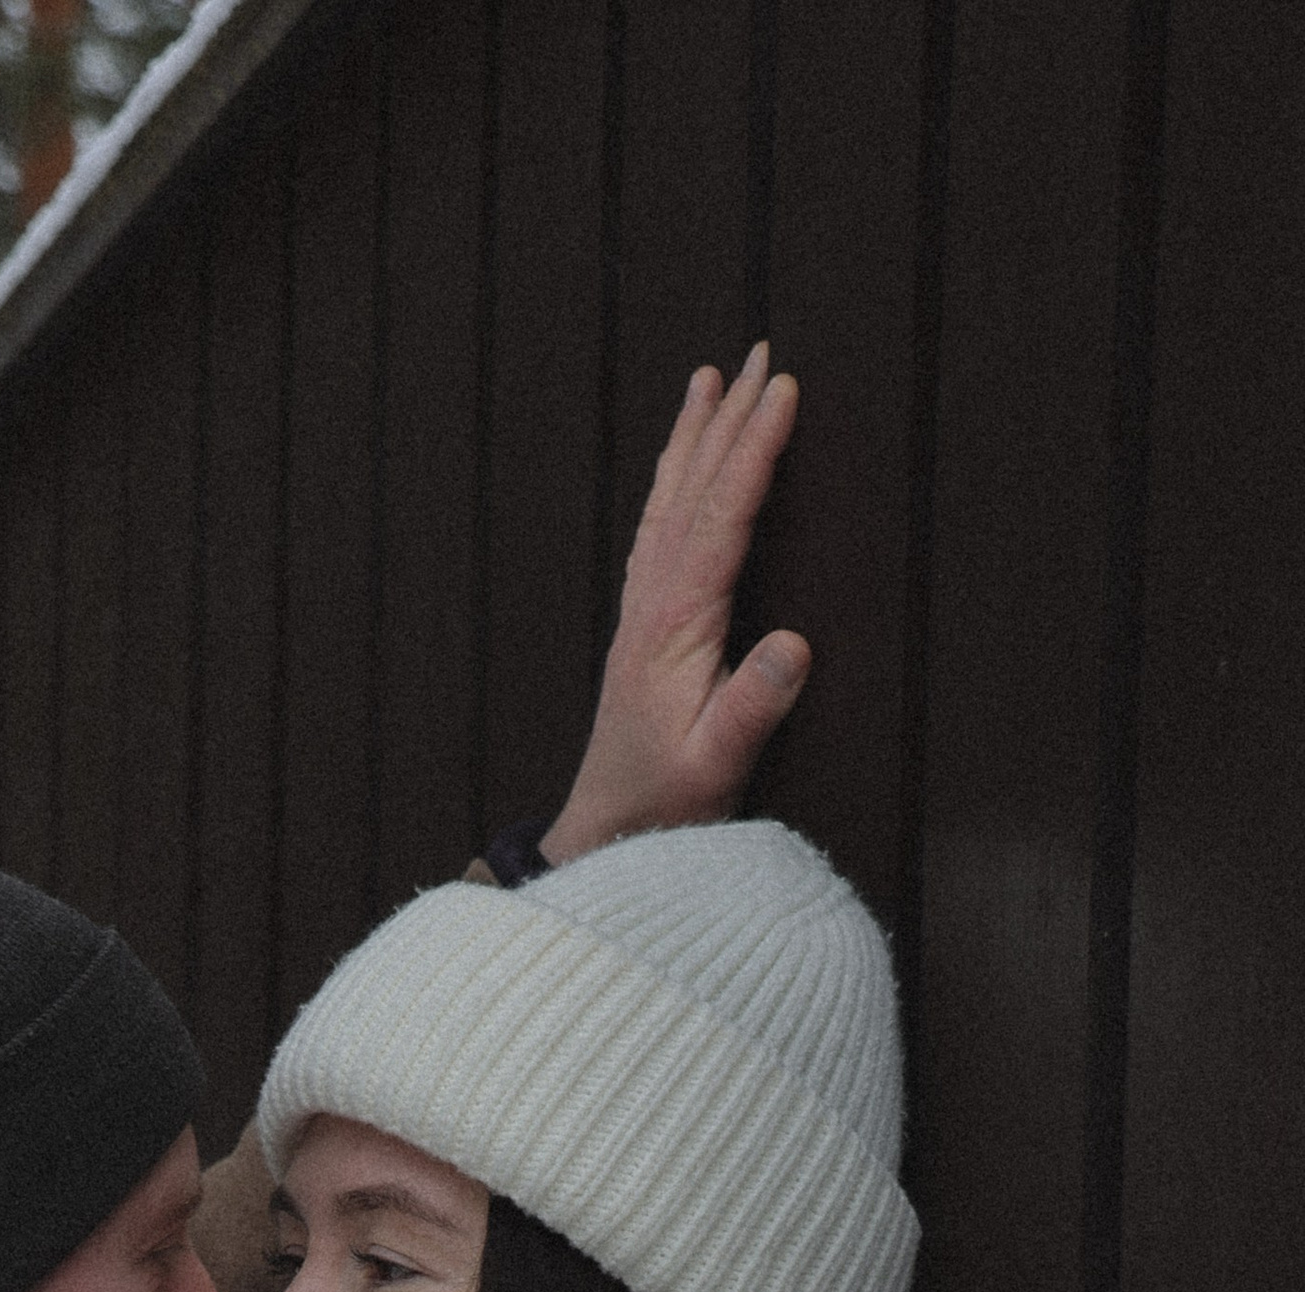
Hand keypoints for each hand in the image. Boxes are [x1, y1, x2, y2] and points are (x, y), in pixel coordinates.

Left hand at [539, 344, 808, 866]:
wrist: (601, 836)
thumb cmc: (663, 807)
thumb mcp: (715, 769)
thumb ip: (752, 708)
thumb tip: (795, 645)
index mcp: (675, 626)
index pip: (721, 518)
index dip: (754, 450)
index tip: (783, 390)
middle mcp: (652, 606)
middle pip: (694, 490)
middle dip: (729, 418)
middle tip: (761, 351)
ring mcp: (642, 613)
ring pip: (669, 502)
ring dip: (694, 437)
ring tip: (711, 377)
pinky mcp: (641, 628)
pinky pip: (657, 533)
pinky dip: (674, 485)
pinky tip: (683, 466)